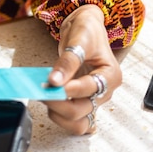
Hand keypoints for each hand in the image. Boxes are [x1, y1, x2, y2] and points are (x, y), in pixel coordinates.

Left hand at [43, 5, 121, 133]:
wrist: (85, 29)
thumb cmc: (87, 31)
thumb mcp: (79, 39)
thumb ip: (68, 61)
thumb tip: (54, 81)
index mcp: (110, 75)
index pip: (91, 89)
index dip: (70, 89)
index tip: (52, 84)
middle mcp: (105, 92)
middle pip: (83, 110)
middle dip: (59, 103)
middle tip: (41, 90)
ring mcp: (94, 100)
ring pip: (78, 122)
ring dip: (59, 115)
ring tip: (44, 97)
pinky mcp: (82, 102)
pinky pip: (74, 120)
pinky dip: (60, 117)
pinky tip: (50, 104)